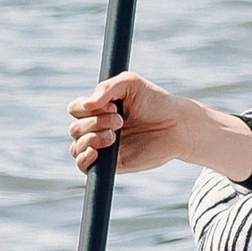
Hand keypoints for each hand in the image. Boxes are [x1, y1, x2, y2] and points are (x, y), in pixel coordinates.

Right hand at [66, 76, 251, 179]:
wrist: (176, 125)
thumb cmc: (154, 102)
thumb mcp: (130, 84)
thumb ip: (106, 88)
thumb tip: (86, 105)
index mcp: (98, 109)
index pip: (75, 109)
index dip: (86, 107)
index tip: (113, 105)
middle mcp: (97, 128)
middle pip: (75, 129)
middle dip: (96, 122)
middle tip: (120, 120)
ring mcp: (102, 147)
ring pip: (76, 147)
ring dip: (91, 138)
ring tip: (115, 135)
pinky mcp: (110, 164)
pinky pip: (83, 166)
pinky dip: (83, 159)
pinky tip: (95, 152)